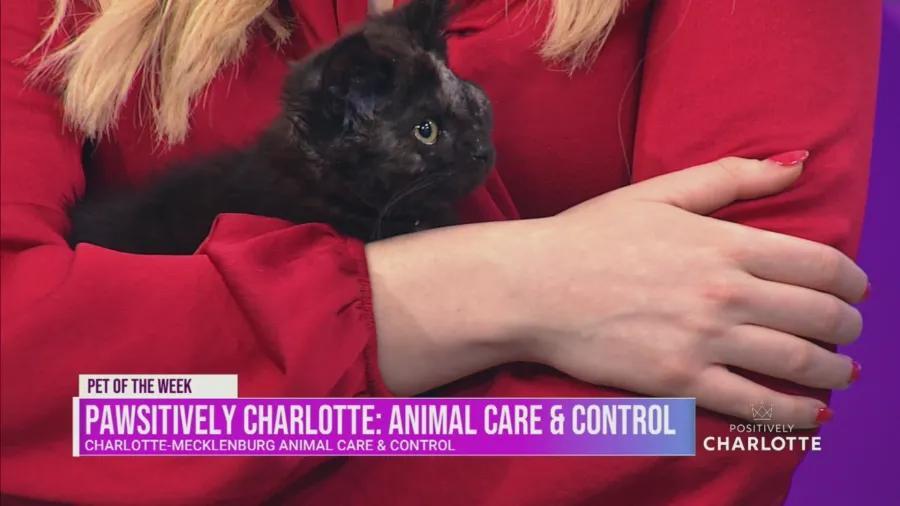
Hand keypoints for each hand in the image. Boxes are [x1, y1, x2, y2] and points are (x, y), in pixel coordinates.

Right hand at [514, 156, 866, 426]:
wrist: (532, 287)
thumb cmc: (590, 236)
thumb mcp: (660, 194)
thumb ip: (732, 177)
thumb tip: (799, 163)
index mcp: (725, 243)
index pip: (820, 264)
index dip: (852, 281)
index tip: (855, 290)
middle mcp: (724, 294)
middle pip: (819, 316)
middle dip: (847, 327)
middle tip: (849, 332)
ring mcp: (703, 341)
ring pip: (797, 362)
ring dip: (833, 370)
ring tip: (842, 372)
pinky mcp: (679, 381)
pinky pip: (755, 404)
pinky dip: (795, 412)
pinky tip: (812, 413)